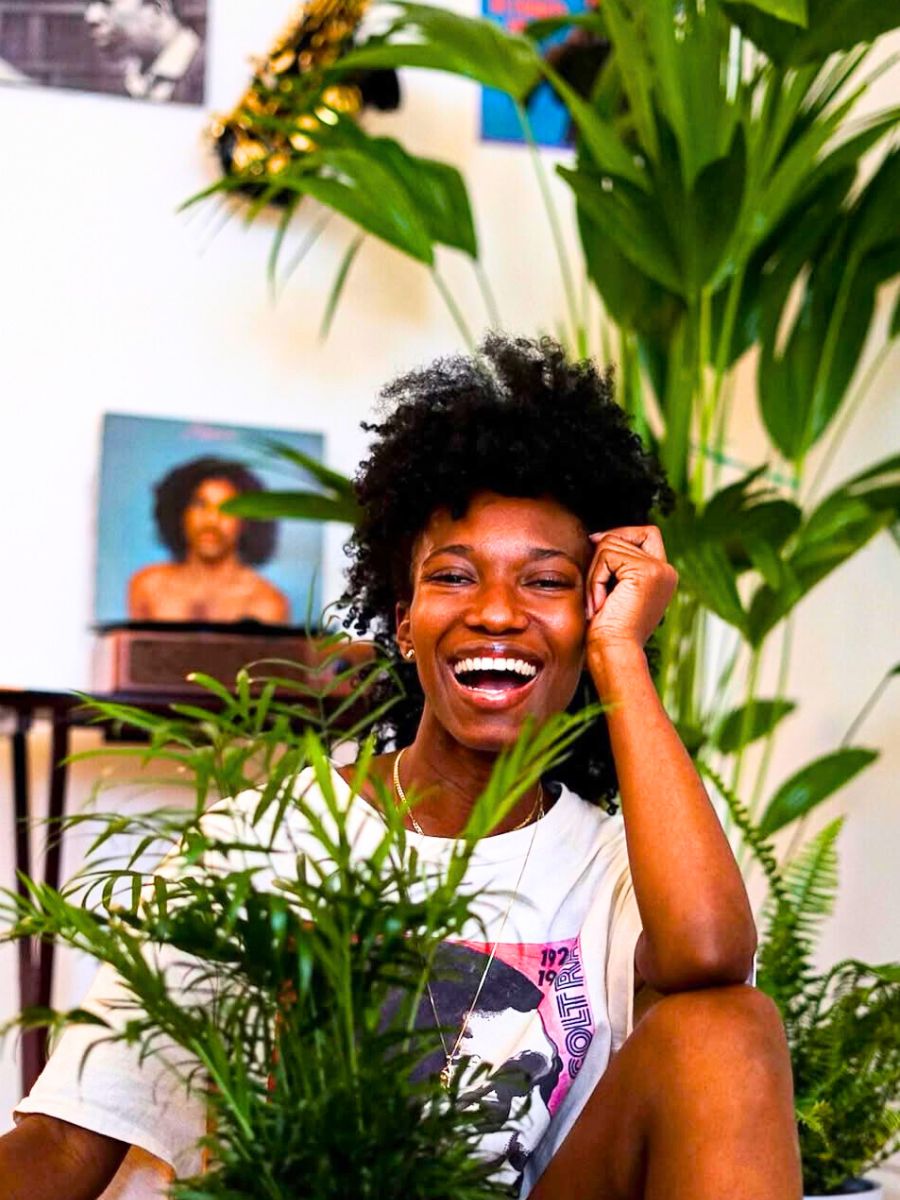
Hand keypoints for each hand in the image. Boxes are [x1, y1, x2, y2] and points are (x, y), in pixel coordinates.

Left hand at [584, 525, 676, 651]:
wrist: (614, 652)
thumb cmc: (607, 630)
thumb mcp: (613, 591)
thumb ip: (615, 564)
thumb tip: (596, 536)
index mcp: (663, 576)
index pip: (646, 534)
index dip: (621, 534)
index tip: (595, 546)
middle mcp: (666, 571)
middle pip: (623, 536)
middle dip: (599, 559)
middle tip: (595, 592)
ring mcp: (659, 570)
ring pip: (611, 544)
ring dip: (595, 573)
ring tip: (598, 603)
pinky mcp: (646, 571)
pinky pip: (607, 555)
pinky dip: (595, 578)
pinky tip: (601, 603)